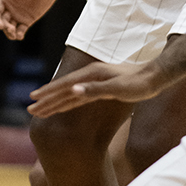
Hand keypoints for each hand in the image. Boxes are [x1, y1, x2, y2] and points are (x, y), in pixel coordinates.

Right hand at [0, 0, 57, 39]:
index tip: (0, 25)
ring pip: (10, 28)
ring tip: (15, 34)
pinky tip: (20, 35)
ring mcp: (18, 15)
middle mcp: (9, 8)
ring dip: (10, 33)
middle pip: (2, 21)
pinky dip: (18, 35)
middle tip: (10, 29)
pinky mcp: (28, 21)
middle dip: (4, 27)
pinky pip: (20, 31)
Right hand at [28, 58, 159, 117]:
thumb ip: (95, 90)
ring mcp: (95, 82)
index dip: (48, 93)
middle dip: (47, 100)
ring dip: (55, 102)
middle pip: (63, 90)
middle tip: (31, 109)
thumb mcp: (118, 89)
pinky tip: (64, 105)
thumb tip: (73, 90)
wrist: (155, 77)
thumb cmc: (138, 84)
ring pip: (70, 94)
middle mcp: (90, 77)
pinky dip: (68, 102)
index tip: (33, 99)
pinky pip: (79, 97)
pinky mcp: (101, 88)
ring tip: (42, 109)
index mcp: (91, 75)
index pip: (64, 85)